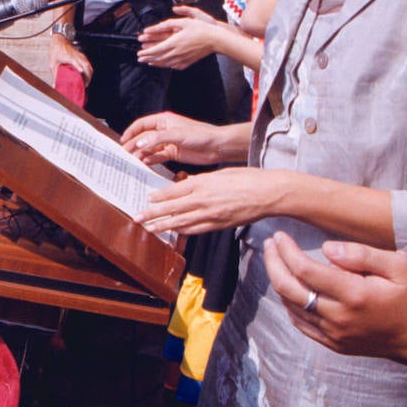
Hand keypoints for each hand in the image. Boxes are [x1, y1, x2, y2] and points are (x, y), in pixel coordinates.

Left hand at [49, 34, 91, 83]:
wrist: (60, 41)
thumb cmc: (56, 51)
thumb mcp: (53, 63)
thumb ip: (55, 74)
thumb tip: (55, 84)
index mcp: (69, 57)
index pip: (76, 62)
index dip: (79, 66)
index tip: (81, 72)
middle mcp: (77, 56)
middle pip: (86, 66)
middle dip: (87, 76)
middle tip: (84, 85)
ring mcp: (81, 56)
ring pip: (89, 66)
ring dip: (89, 75)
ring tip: (86, 83)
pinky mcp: (82, 56)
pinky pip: (88, 64)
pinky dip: (89, 71)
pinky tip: (86, 77)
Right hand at [121, 111, 232, 165]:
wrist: (218, 147)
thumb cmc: (201, 135)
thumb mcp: (177, 135)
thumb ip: (156, 139)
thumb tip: (138, 144)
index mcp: (164, 120)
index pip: (141, 125)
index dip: (131, 132)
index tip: (123, 141)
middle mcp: (164, 131)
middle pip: (144, 137)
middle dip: (134, 145)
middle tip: (125, 154)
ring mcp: (168, 142)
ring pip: (149, 148)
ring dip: (141, 154)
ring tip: (133, 161)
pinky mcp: (173, 153)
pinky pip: (158, 156)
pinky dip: (151, 160)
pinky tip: (145, 164)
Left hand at [136, 7, 220, 69]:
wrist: (216, 39)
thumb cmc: (202, 29)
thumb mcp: (184, 22)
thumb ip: (168, 24)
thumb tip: (157, 26)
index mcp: (174, 43)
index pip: (156, 50)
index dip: (146, 52)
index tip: (139, 53)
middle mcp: (177, 52)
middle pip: (158, 58)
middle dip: (147, 58)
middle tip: (140, 59)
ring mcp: (183, 58)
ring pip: (165, 63)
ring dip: (156, 63)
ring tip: (149, 63)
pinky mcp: (189, 62)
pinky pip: (175, 66)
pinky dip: (167, 66)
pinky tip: (165, 65)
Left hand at [136, 166, 289, 234]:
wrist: (269, 193)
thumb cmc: (248, 178)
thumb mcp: (221, 173)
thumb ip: (203, 181)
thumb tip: (189, 185)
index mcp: (203, 183)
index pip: (174, 191)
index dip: (159, 197)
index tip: (147, 199)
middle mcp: (204, 200)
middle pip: (172, 209)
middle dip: (152, 214)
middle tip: (137, 218)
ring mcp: (212, 214)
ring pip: (182, 222)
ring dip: (164, 226)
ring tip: (150, 229)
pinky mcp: (220, 224)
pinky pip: (198, 229)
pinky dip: (184, 231)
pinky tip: (175, 232)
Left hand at [261, 232, 406, 362]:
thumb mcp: (402, 266)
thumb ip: (361, 255)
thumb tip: (325, 249)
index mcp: (354, 295)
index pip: (304, 270)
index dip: (286, 250)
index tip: (280, 236)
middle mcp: (339, 317)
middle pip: (289, 289)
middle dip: (274, 263)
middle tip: (270, 244)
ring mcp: (337, 335)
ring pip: (292, 307)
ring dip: (278, 282)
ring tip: (277, 261)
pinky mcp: (338, 345)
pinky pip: (302, 325)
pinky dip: (290, 305)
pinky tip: (290, 290)